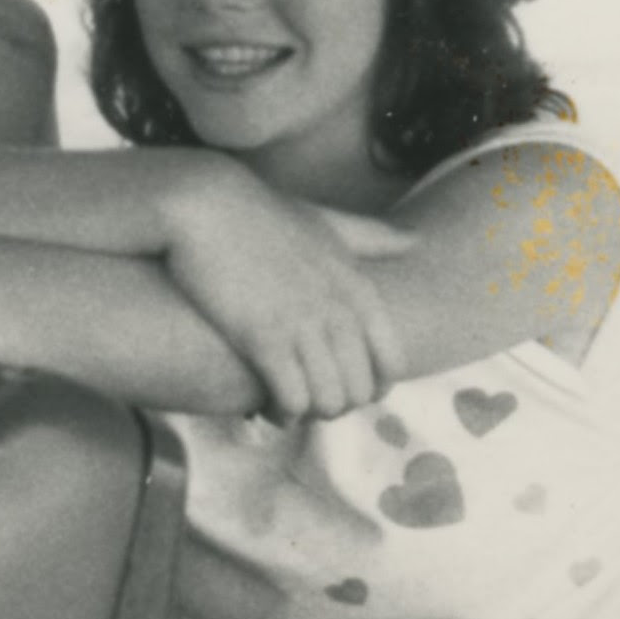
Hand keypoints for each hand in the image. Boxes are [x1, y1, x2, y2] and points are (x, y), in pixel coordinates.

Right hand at [162, 162, 415, 422]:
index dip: (369, 387)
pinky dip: (282, 414)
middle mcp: (339, 310)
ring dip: (309, 414)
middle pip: (360, 391)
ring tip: (287, 408)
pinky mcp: (263, 339)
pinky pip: (291, 401)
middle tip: (308, 401)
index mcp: (358, 288)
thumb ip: (371, 235)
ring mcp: (303, 325)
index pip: (390, 363)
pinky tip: (265, 406)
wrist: (204, 204)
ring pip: (329, 402)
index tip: (341, 386)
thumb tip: (416, 240)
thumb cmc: (262, 212)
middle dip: (336, 405)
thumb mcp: (326, 220)